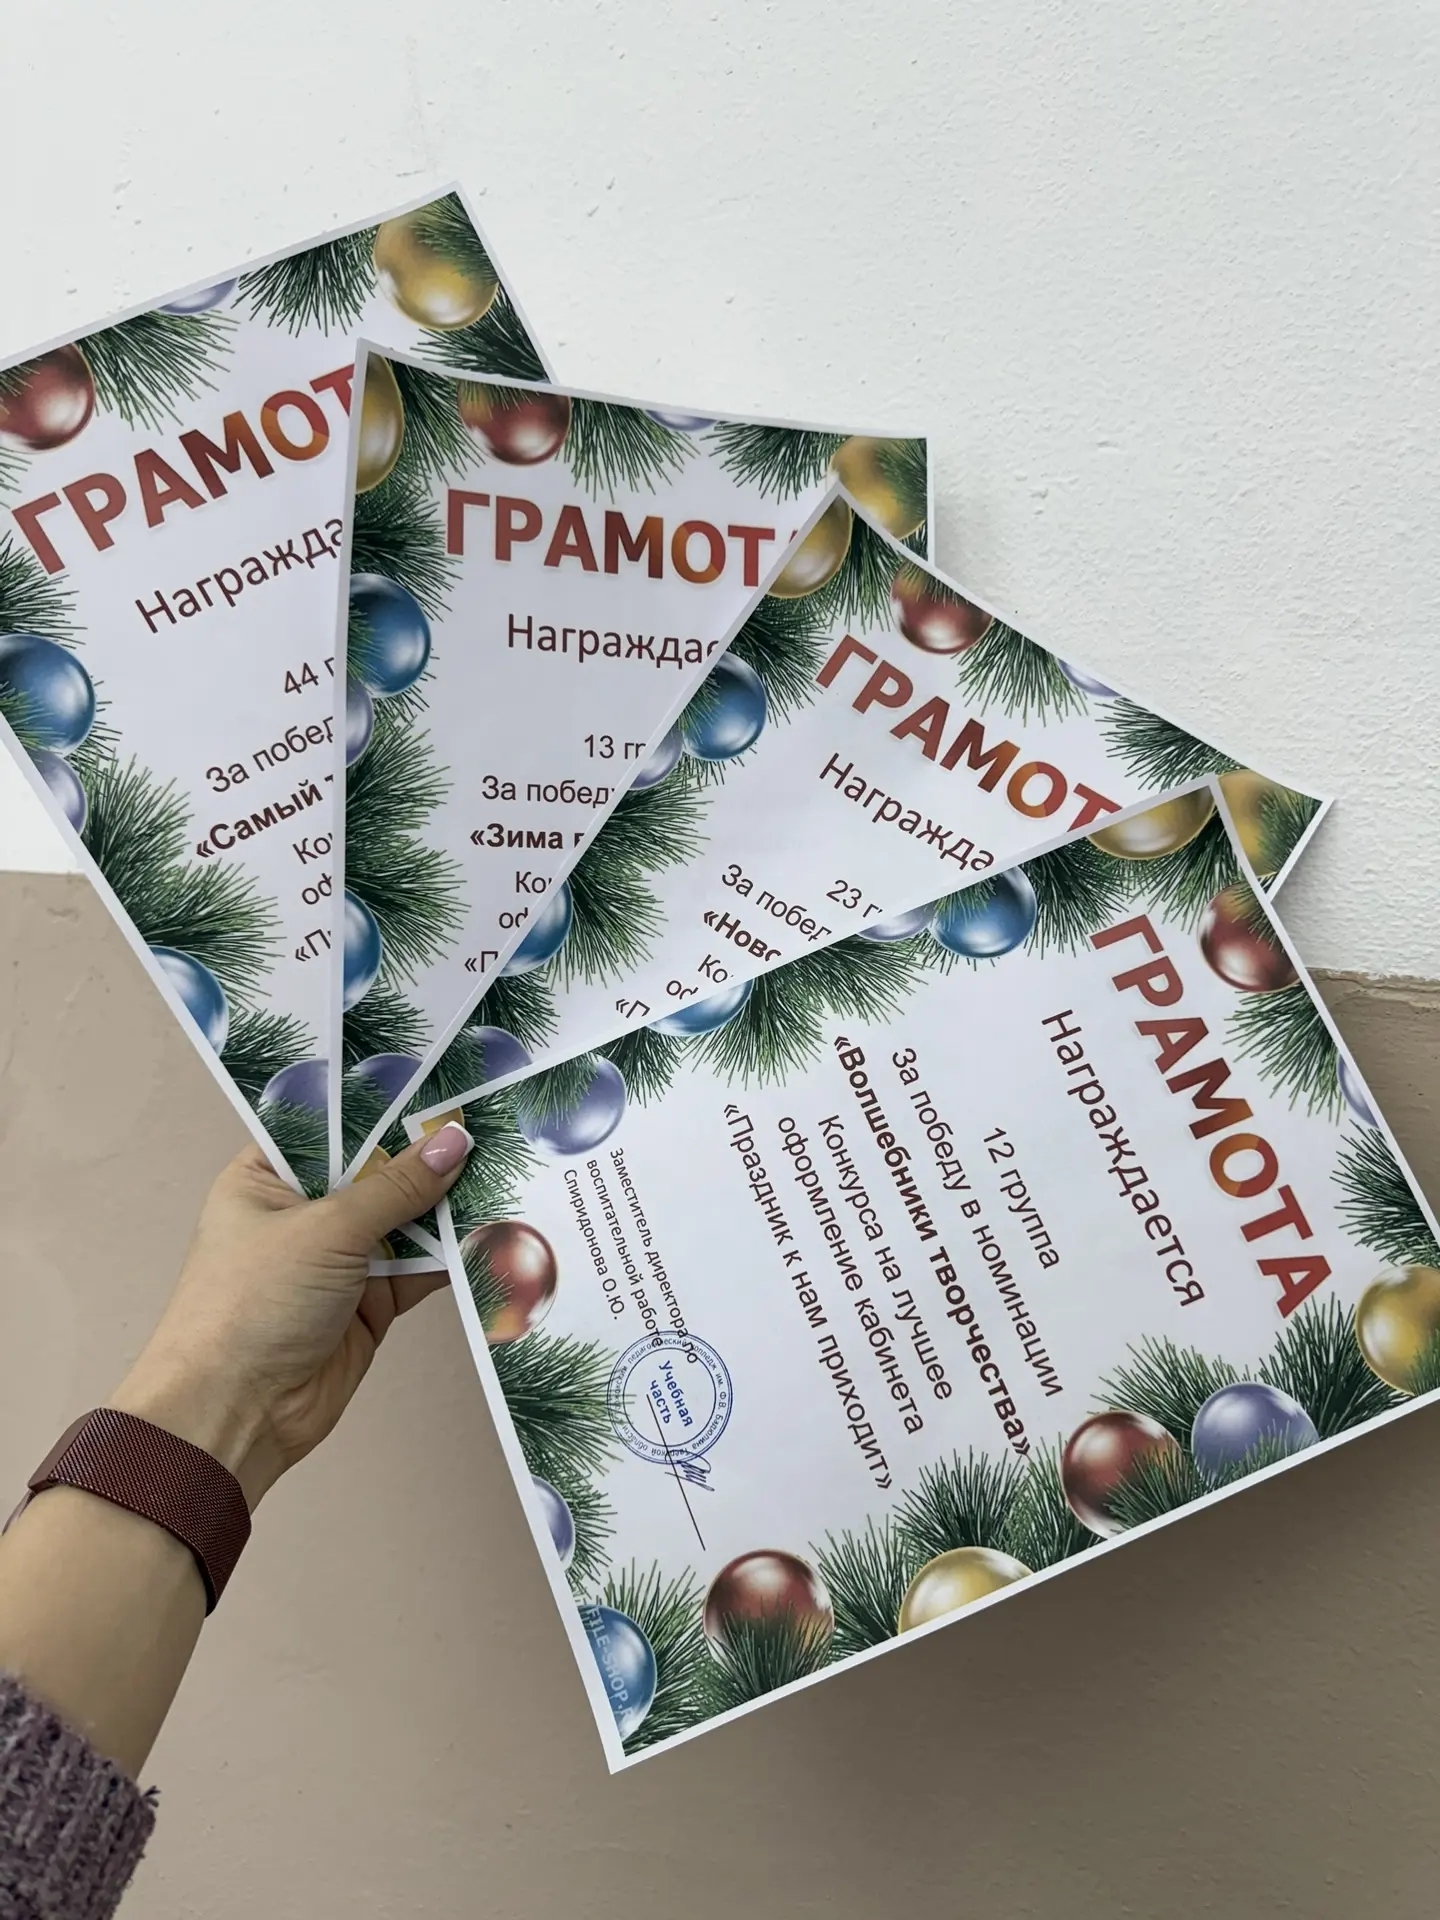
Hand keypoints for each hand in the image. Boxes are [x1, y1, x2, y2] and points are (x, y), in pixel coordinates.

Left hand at [108, 1123, 472, 1507]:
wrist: (234, 1414)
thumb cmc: (252, 1304)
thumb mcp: (325, 1230)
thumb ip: (395, 1187)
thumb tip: (453, 1141)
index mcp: (267, 1178)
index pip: (331, 1128)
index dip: (384, 1108)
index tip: (443, 1085)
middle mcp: (303, 1214)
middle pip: (376, 1173)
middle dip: (428, 1157)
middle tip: (492, 1121)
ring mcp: (338, 1261)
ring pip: (405, 1222)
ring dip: (448, 1207)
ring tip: (507, 1168)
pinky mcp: (369, 1304)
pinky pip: (420, 1270)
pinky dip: (453, 1256)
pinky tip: (497, 1229)